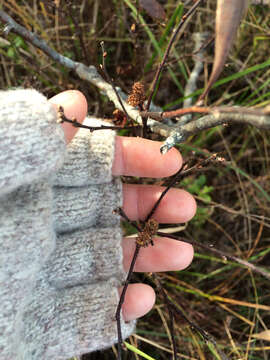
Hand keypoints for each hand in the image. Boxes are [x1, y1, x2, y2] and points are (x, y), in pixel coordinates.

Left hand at [50, 90, 195, 321]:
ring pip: (101, 262)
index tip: (170, 159)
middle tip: (187, 207)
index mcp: (29, 188)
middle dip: (148, 206)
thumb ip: (27, 135)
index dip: (130, 158)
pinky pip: (84, 317)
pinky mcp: (40, 324)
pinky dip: (114, 311)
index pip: (87, 164)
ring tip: (184, 256)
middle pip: (103, 210)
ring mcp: (40, 278)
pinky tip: (140, 300)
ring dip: (145, 258)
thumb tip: (73, 101)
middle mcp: (37, 229)